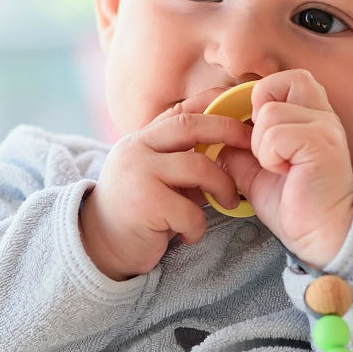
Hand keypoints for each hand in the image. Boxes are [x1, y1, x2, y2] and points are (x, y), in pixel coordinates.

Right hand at [79, 90, 252, 279]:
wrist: (99, 247)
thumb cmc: (139, 211)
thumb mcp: (157, 176)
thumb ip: (183, 159)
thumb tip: (231, 148)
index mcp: (143, 139)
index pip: (182, 111)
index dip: (216, 104)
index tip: (245, 112)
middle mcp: (137, 149)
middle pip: (191, 126)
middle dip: (229, 131)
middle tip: (253, 147)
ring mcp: (139, 174)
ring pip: (199, 167)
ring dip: (223, 187)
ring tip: (228, 203)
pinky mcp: (145, 205)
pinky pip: (191, 211)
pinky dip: (198, 227)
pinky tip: (188, 235)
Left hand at [220, 69, 352, 268]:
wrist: (324, 236)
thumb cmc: (297, 205)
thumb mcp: (259, 171)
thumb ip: (241, 149)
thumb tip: (216, 137)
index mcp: (311, 116)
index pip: (282, 81)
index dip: (260, 100)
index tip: (255, 135)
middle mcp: (322, 115)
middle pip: (278, 82)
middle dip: (260, 112)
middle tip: (266, 147)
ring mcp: (324, 126)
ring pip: (269, 112)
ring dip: (261, 145)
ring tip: (278, 168)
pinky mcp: (320, 143)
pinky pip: (275, 135)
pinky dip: (270, 156)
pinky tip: (284, 173)